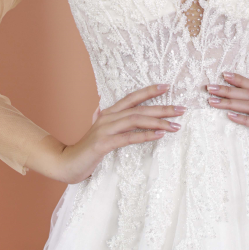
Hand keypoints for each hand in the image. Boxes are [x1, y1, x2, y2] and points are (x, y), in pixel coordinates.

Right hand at [56, 84, 185, 182]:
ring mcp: (105, 129)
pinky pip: (128, 137)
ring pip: (136, 120)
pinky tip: (159, 135)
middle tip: (181, 109)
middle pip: (139, 108)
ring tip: (175, 124)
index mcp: (108, 113)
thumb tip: (108, 110)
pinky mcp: (103, 143)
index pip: (132, 98)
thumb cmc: (87, 150)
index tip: (167, 86)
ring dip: (158, 122)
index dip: (149, 91)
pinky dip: (145, 135)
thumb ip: (107, 122)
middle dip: (162, 107)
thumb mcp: (100, 133)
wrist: (66, 163)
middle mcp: (107, 117)